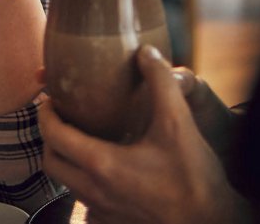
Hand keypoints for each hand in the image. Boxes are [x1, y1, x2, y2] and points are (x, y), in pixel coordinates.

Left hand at [37, 46, 247, 223]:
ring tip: (81, 140)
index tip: (50, 99)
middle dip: (49, 137)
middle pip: (51, 162)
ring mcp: (103, 211)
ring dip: (66, 161)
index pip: (52, 135)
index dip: (45, 113)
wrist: (214, 222)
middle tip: (62, 118)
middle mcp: (94, 190)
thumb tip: (146, 52)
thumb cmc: (194, 177)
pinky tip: (104, 172)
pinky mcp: (115, 222)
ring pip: (67, 184)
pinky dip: (83, 184)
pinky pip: (85, 204)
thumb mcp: (178, 122)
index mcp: (101, 164)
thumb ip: (161, 82)